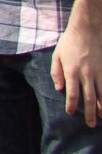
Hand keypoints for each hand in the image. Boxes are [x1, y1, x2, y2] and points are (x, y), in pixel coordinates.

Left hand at [51, 10, 99, 125]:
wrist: (88, 29)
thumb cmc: (70, 42)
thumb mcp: (57, 55)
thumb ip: (56, 73)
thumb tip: (58, 89)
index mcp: (71, 71)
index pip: (72, 93)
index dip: (71, 105)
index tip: (70, 113)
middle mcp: (86, 74)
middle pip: (89, 98)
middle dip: (89, 113)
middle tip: (90, 124)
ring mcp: (98, 72)